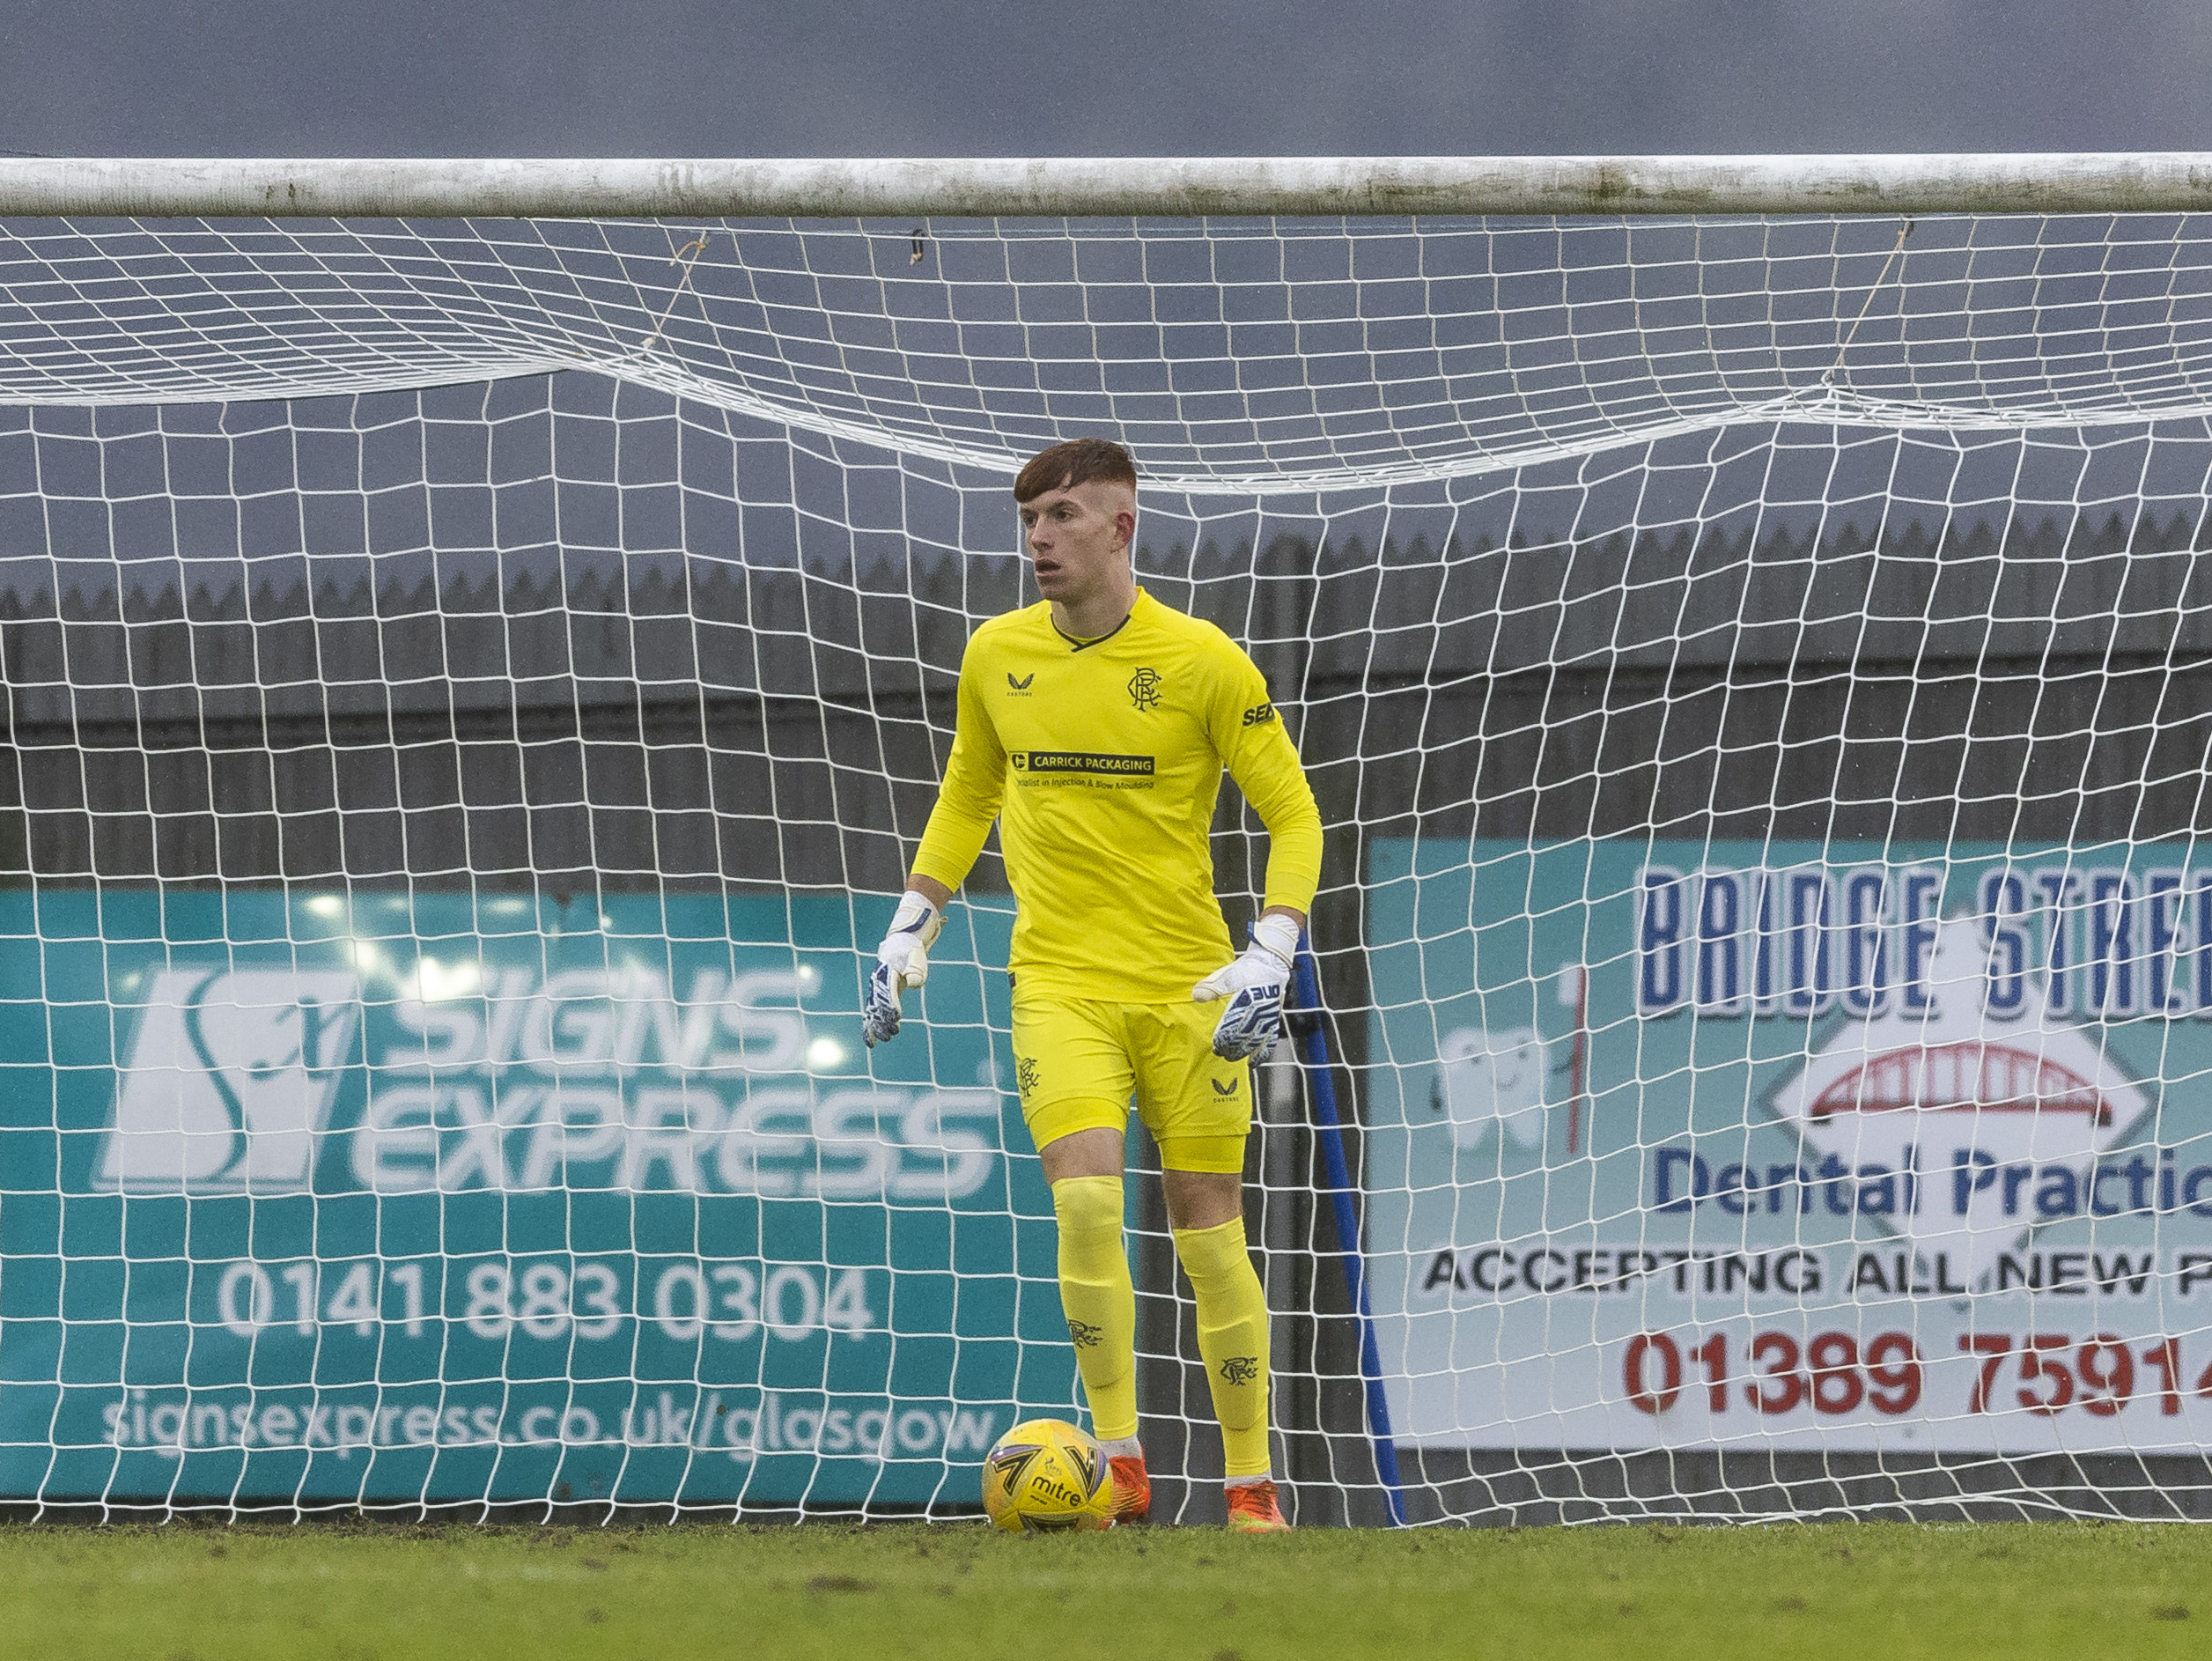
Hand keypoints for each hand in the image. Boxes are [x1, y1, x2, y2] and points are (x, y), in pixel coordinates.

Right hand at [863, 892, 944, 1046]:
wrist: (902, 943)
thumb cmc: (911, 952)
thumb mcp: (917, 958)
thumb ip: (915, 971)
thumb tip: (913, 984)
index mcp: (887, 972)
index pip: (888, 992)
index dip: (892, 1006)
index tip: (896, 1018)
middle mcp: (878, 982)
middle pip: (878, 1005)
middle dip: (883, 1021)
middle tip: (892, 1034)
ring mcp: (877, 989)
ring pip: (873, 1011)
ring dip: (878, 1026)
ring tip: (886, 1039)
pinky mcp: (879, 994)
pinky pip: (872, 1012)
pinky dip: (871, 1026)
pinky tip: (873, 1040)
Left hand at [1192, 913, 1301, 1060]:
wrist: (1271, 961)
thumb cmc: (1248, 968)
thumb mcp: (1227, 974)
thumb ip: (1212, 987)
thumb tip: (1196, 996)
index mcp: (1245, 1001)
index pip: (1233, 1026)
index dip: (1224, 1039)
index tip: (1215, 1046)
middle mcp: (1258, 1011)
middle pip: (1243, 1037)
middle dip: (1230, 1048)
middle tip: (1219, 1054)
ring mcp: (1268, 1017)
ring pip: (1255, 1041)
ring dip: (1243, 1052)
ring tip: (1231, 1058)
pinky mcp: (1274, 1019)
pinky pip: (1271, 1040)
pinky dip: (1262, 1053)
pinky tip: (1254, 1063)